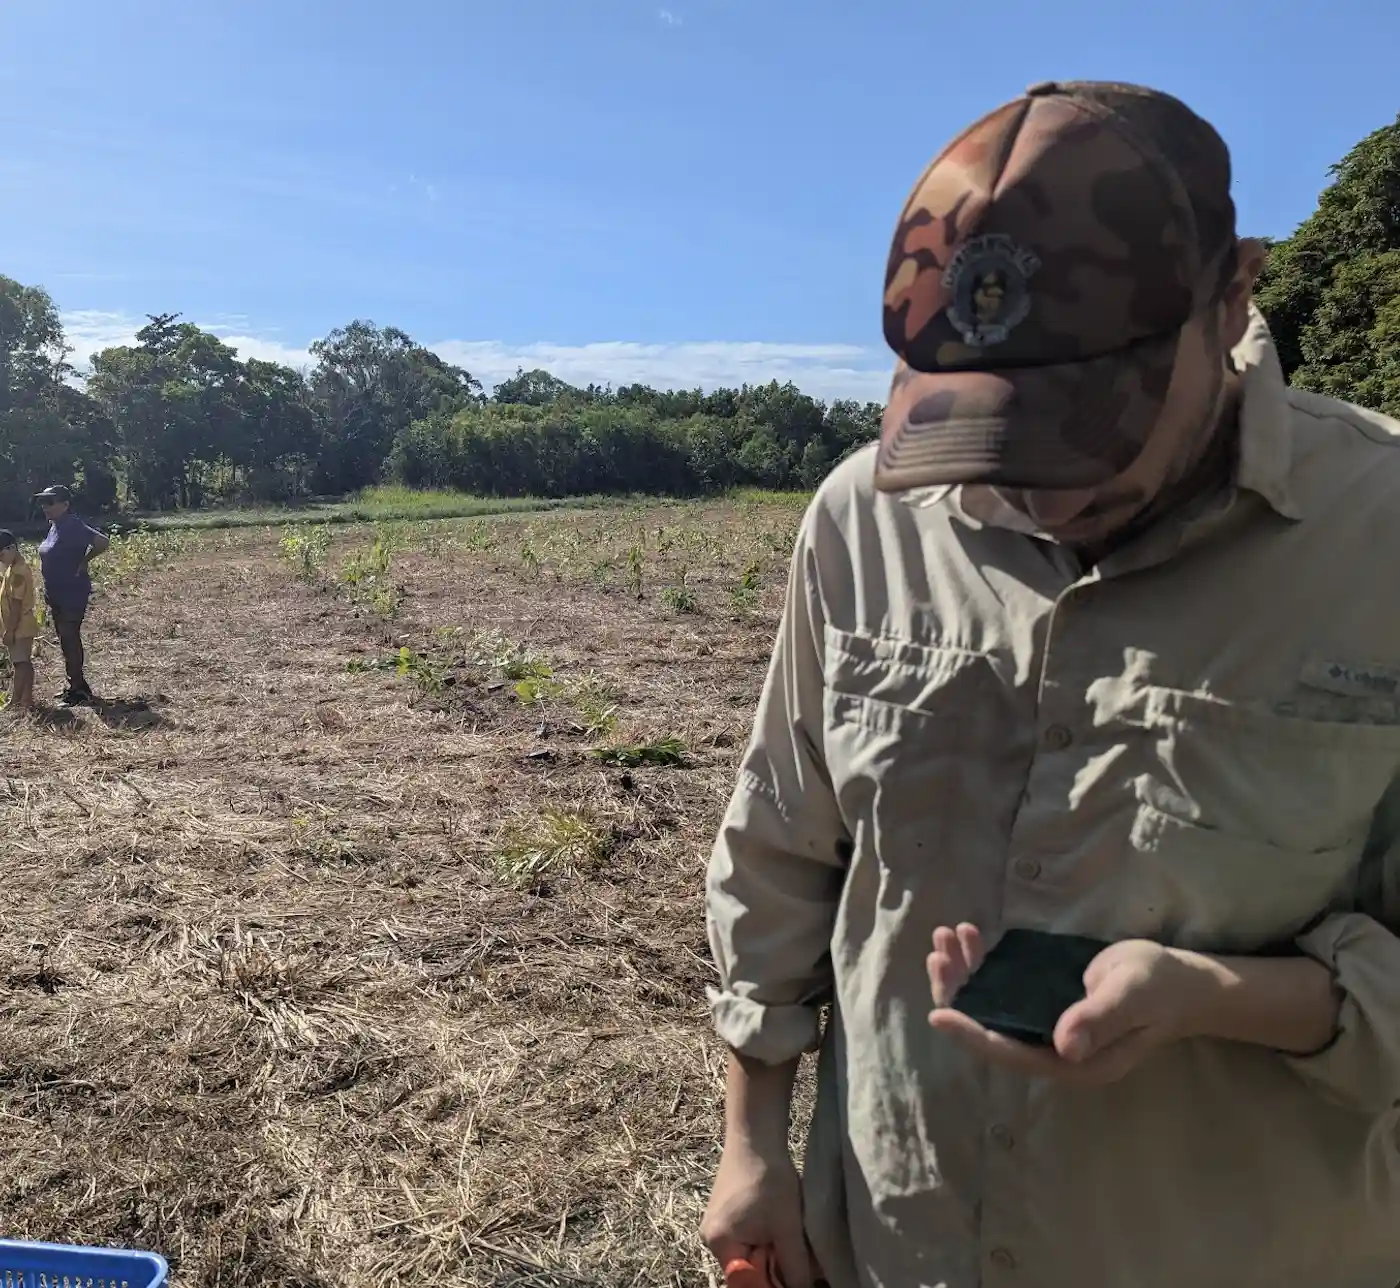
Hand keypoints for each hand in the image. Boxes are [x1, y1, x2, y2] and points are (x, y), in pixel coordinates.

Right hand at [701, 1137, 813, 1287]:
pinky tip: (780, 1225)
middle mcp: (711, 1238)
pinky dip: (766, 1239)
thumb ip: (795, 1268)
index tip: (794, 1278)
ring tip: (790, 1237)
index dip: (770, 1284)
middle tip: (799, 1259)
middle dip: (773, 1269)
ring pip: (749, 1254)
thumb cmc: (769, 1180)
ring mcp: (717, 1224)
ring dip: (772, 1253)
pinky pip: (746, 1239)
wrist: (756, 1136)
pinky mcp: (726, 1213)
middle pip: (746, 1270)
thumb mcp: (787, 1228)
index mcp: (719, 1245)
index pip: (745, 1283)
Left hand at [927, 924, 1209, 1084]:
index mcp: (1075, 1063)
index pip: (1011, 1053)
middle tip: (939, 951)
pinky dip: (983, 966)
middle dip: (959, 993)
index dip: (972, 1035)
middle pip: (990, 1030)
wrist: (1181, 982)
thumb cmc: (1159, 987)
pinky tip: (972, 938)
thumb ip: (1098, 1018)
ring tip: (946, 936)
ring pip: (992, 1008)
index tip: (938, 1015)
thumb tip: (1064, 1048)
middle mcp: (1054, 1052)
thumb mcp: (1131, 996)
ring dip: (965, 974)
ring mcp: (1048, 1030)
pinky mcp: (1047, 1008)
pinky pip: (1005, 993)